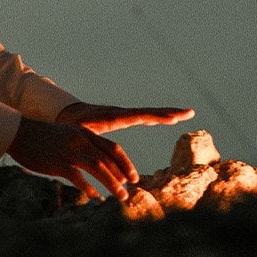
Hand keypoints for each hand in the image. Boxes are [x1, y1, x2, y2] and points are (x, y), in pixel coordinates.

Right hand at [7, 117, 144, 203]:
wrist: (21, 133)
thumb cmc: (45, 138)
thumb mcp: (69, 135)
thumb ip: (85, 146)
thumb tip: (101, 164)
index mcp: (86, 133)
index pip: (113, 148)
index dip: (126, 164)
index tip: (133, 177)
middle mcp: (81, 141)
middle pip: (109, 160)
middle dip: (122, 176)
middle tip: (129, 191)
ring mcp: (71, 152)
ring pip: (99, 168)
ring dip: (112, 183)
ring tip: (120, 196)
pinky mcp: (59, 163)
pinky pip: (78, 178)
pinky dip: (89, 188)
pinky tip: (95, 197)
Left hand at [54, 102, 195, 133]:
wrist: (68, 114)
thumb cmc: (71, 126)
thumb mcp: (77, 133)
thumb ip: (85, 139)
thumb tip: (90, 144)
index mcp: (113, 116)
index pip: (138, 116)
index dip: (156, 118)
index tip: (172, 118)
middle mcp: (122, 113)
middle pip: (149, 112)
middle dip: (169, 113)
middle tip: (189, 113)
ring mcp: (124, 114)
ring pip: (149, 113)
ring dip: (167, 113)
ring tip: (186, 114)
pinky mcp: (124, 117)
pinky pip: (144, 116)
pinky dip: (157, 116)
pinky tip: (169, 119)